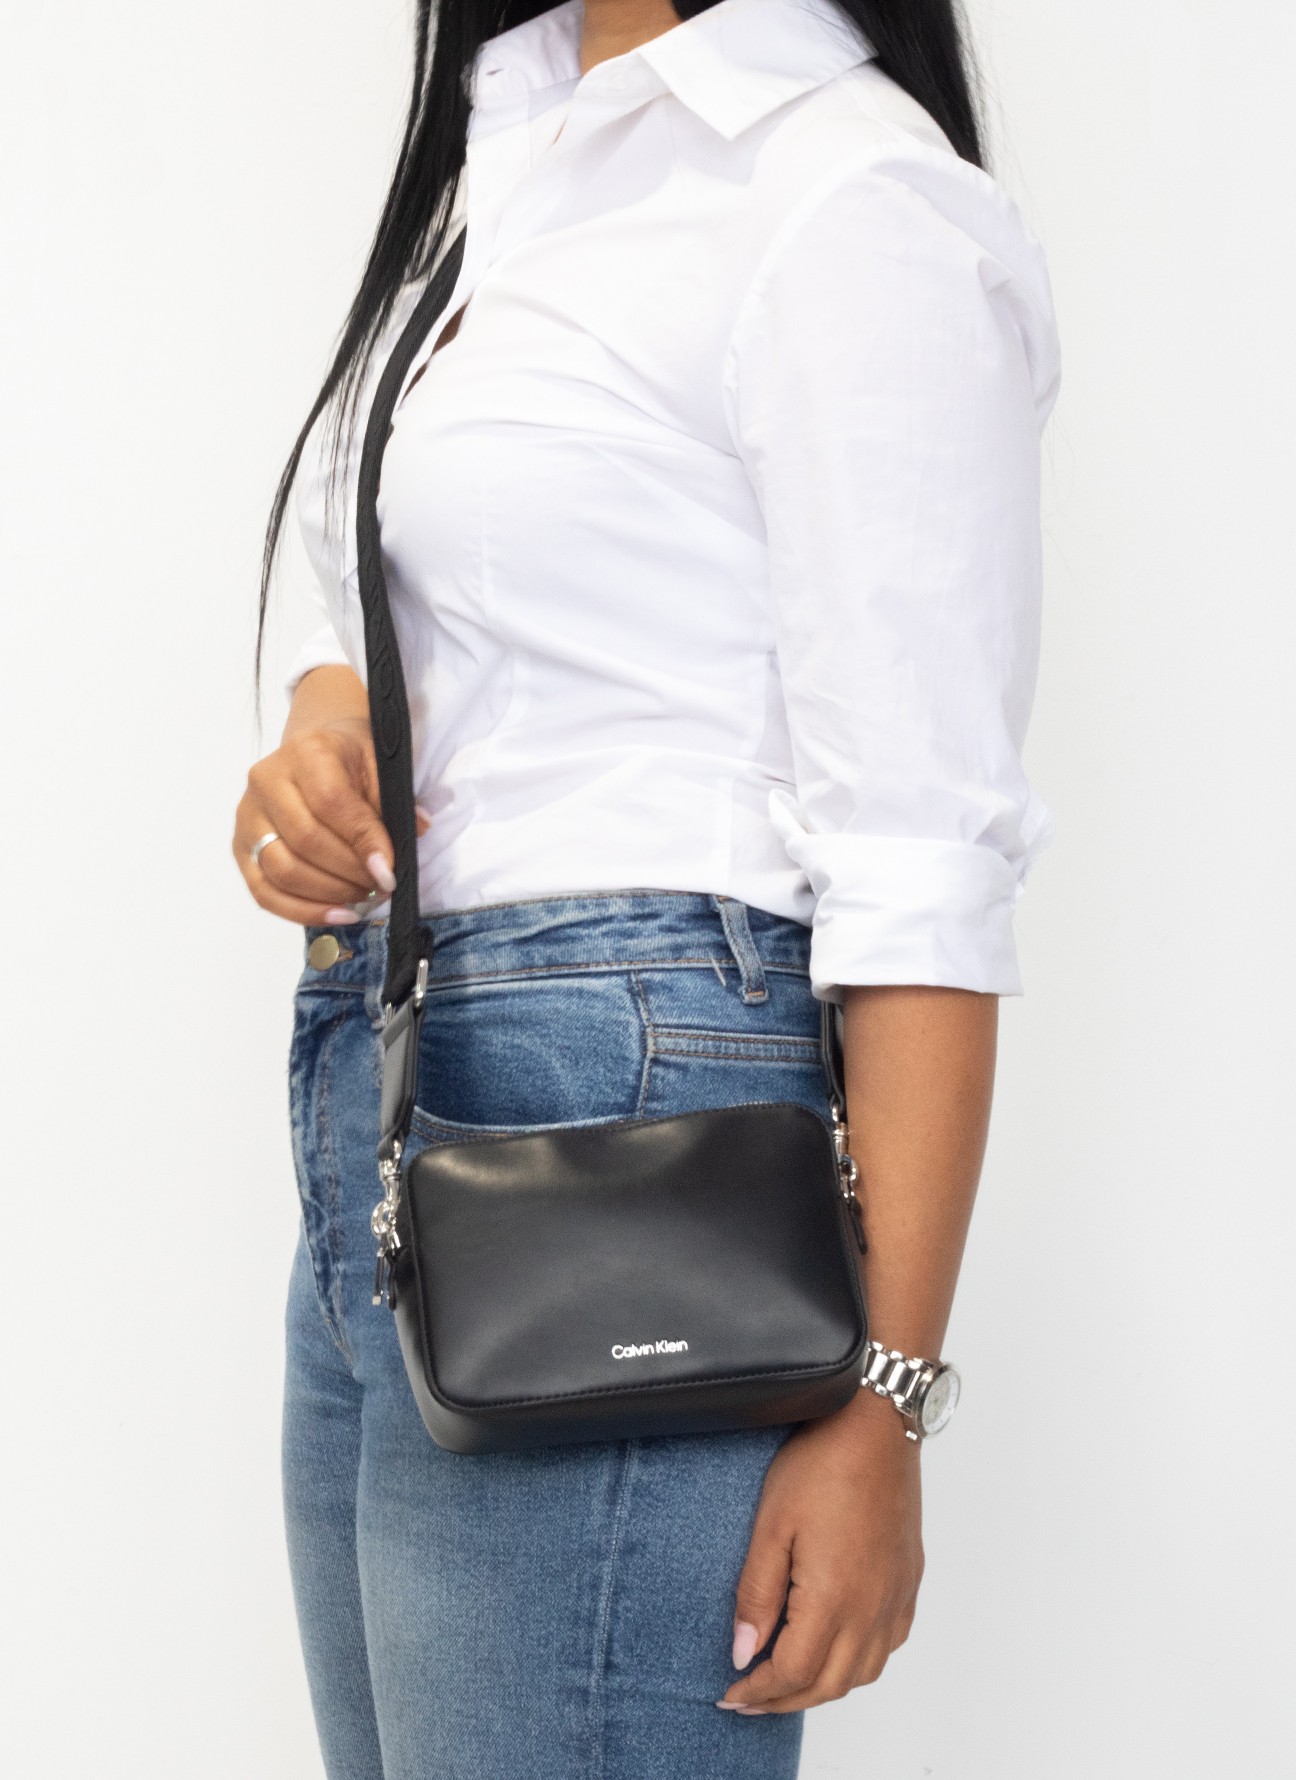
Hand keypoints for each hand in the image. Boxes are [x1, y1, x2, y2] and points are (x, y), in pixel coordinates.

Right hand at [233, 717, 426, 924]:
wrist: (315, 755)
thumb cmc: (350, 763)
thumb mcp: (378, 768)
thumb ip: (394, 802)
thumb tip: (415, 832)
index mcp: (305, 752)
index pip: (330, 803)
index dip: (363, 842)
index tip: (389, 872)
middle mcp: (266, 781)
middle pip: (304, 841)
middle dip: (348, 873)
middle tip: (380, 887)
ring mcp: (248, 816)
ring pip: (282, 870)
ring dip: (328, 894)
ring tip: (363, 898)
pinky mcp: (240, 848)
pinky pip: (265, 892)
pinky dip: (303, 911)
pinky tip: (337, 915)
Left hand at [718, 1387, 922, 1714]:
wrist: (876, 1424)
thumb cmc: (822, 1463)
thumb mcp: (771, 1525)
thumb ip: (757, 1594)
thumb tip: (743, 1651)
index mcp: (834, 1598)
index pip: (794, 1672)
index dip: (759, 1692)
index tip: (730, 1694)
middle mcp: (871, 1608)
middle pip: (829, 1684)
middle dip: (784, 1700)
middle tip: (750, 1698)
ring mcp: (895, 1596)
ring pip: (863, 1673)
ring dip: (822, 1687)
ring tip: (786, 1679)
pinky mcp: (908, 1580)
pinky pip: (889, 1645)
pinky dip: (859, 1663)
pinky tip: (837, 1648)